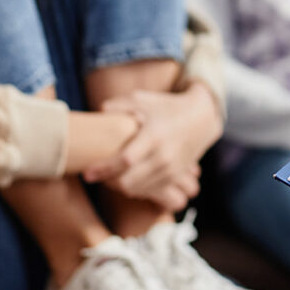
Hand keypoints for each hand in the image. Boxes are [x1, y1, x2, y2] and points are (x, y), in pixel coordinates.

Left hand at [82, 82, 222, 210]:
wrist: (201, 118)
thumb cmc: (166, 106)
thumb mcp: (142, 99)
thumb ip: (118, 105)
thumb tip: (98, 113)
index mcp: (154, 136)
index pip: (125, 160)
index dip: (104, 169)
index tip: (87, 173)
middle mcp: (164, 156)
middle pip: (129, 181)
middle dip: (108, 182)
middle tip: (95, 176)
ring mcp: (171, 169)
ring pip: (138, 189)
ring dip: (120, 186)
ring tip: (108, 177)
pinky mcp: (176, 176)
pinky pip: (150, 191)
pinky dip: (135, 188)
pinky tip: (125, 179)